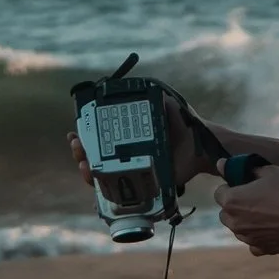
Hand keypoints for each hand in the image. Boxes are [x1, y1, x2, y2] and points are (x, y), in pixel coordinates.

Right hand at [62, 94, 215, 192]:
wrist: (203, 149)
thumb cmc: (186, 129)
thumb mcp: (170, 110)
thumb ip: (160, 99)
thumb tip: (149, 87)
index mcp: (129, 140)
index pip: (100, 140)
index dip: (84, 137)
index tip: (75, 131)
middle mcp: (128, 156)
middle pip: (95, 158)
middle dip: (80, 152)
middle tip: (76, 144)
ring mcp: (134, 172)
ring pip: (102, 176)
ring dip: (87, 169)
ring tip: (83, 162)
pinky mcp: (143, 186)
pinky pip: (121, 191)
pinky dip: (105, 187)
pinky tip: (96, 178)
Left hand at [215, 165, 278, 255]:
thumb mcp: (271, 171)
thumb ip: (244, 169)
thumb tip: (221, 164)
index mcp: (233, 201)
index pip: (219, 192)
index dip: (232, 185)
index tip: (246, 182)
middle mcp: (236, 223)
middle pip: (226, 213)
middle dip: (235, 205)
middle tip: (257, 196)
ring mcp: (250, 239)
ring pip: (239, 229)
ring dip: (246, 221)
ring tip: (269, 211)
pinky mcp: (265, 250)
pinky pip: (254, 244)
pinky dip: (259, 237)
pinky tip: (273, 228)